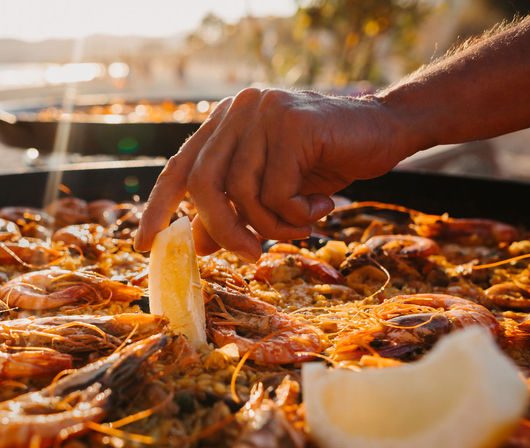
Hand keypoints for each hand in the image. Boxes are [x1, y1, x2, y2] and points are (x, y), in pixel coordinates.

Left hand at [134, 88, 413, 260]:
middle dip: (224, 230)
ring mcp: (263, 113)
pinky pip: (277, 193)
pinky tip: (321, 203)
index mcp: (223, 123)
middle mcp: (237, 111)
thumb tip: (195, 245)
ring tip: (303, 223)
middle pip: (203, 185)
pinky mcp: (292, 124)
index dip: (158, 208)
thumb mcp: (271, 191)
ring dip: (273, 225)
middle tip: (252, 254)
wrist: (385, 130)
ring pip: (242, 194)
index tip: (144, 244)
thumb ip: (232, 211)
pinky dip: (297, 214)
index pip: (178, 168)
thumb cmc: (323, 163)